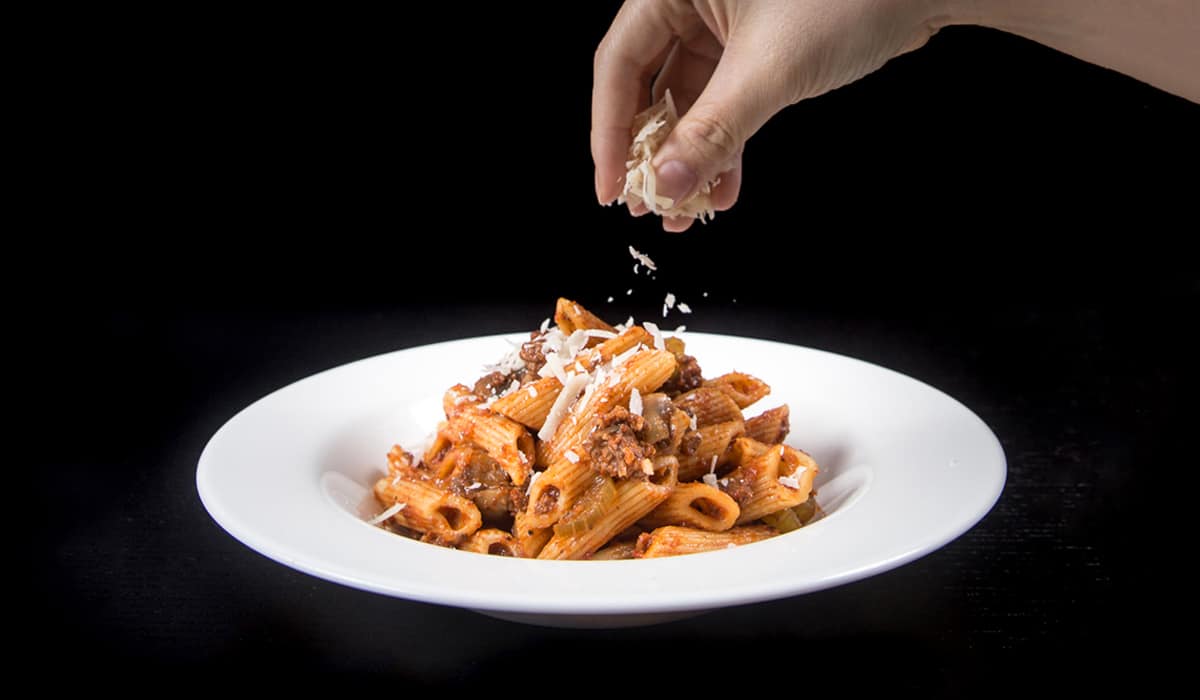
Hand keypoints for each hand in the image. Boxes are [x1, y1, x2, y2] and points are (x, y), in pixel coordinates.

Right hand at [591, 0, 948, 230]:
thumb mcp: (770, 70)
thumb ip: (713, 131)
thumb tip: (667, 183)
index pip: (618, 63)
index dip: (610, 132)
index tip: (612, 186)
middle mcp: (692, 1)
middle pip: (647, 86)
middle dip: (651, 153)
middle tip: (646, 205)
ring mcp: (723, 24)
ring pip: (687, 103)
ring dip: (687, 159)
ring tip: (684, 210)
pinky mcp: (753, 49)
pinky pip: (722, 105)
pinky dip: (721, 147)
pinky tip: (721, 188)